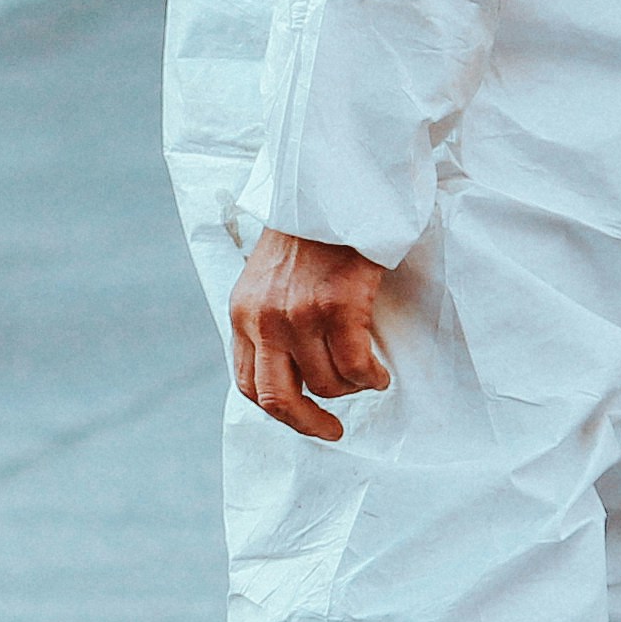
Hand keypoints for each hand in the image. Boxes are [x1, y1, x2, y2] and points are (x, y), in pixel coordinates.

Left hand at [228, 231, 390, 441]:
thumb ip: (267, 321)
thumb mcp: (265, 280)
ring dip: (351, 388)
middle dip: (308, 423)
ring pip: (326, 385)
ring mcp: (298, 316)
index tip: (302, 419)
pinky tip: (379, 371)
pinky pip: (356, 367)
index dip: (278, 412)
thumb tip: (292, 369)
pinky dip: (371, 377)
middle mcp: (263, 321)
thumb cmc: (307, 236)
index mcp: (242, 315)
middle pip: (277, 399)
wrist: (329, 192)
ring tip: (365, 375)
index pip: (249, 384)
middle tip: (333, 430)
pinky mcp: (337, 308)